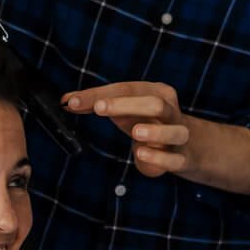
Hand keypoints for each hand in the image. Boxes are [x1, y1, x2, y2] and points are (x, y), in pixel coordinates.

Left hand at [63, 83, 190, 177]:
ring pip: (175, 131)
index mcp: (157, 92)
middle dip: (127, 105)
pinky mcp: (180, 158)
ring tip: (136, 133)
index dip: (100, 94)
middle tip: (100, 109)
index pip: (128, 89)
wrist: (183, 146)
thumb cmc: (146, 122)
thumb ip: (97, 103)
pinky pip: (174, 159)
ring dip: (155, 132)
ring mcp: (178, 135)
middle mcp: (170, 111)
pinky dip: (159, 157)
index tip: (74, 101)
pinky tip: (141, 155)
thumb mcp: (123, 109)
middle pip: (155, 103)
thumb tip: (67, 101)